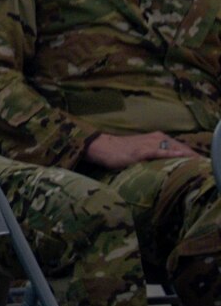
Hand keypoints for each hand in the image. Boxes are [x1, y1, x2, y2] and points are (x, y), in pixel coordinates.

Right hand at [83, 131, 197, 169]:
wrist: (102, 147)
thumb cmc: (123, 150)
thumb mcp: (144, 151)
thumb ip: (158, 154)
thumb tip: (172, 164)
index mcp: (158, 138)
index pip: (181, 147)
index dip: (192, 156)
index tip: (201, 165)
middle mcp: (156, 138)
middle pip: (181, 147)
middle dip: (192, 157)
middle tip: (203, 167)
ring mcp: (148, 144)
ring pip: (173, 148)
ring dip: (186, 156)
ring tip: (197, 165)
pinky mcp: (140, 151)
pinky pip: (158, 152)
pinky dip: (169, 153)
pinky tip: (178, 155)